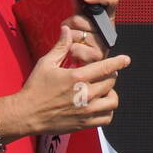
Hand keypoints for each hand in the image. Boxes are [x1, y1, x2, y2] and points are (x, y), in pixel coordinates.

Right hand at [4, 25, 129, 135]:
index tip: (126, 59)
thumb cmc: (35, 88)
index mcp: (76, 78)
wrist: (26, 114)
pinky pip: (107, 118)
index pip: (105, 67)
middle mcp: (85, 94)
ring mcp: (86, 110)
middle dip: (110, 76)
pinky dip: (107, 111)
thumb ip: (61, 47)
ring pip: (113, 101)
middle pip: (110, 82)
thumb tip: (66, 30)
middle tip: (104, 74)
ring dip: (111, 94)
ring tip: (103, 90)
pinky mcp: (84, 123)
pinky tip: (100, 105)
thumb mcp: (46, 63)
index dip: (118, 62)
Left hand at [61, 0, 118, 63]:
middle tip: (76, 30)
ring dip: (69, 39)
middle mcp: (109, 30)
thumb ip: (78, 1)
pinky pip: (75, 48)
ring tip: (76, 42)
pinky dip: (70, 50)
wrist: (83, 59)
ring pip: (75, 34)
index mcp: (107, 17)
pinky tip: (77, 52)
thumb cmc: (83, 37)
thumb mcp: (81, 16)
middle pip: (81, 19)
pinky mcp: (98, 57)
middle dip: (71, 24)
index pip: (111, 0)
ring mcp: (104, 44)